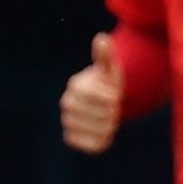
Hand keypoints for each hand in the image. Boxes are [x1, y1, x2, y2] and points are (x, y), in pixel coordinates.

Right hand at [59, 31, 123, 153]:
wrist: (99, 102)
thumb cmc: (107, 83)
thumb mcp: (110, 68)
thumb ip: (106, 56)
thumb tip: (102, 38)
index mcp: (76, 85)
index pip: (107, 99)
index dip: (115, 98)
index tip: (114, 94)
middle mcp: (67, 103)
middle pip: (105, 116)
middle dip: (114, 112)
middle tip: (111, 107)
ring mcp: (67, 122)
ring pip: (102, 131)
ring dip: (111, 126)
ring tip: (106, 118)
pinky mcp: (70, 139)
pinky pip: (95, 146)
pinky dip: (104, 140)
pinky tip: (101, 130)